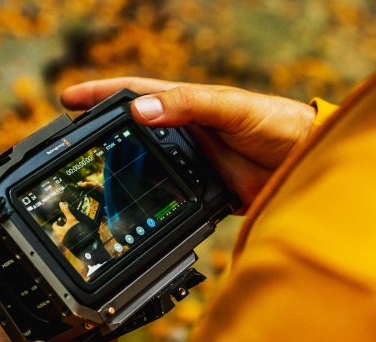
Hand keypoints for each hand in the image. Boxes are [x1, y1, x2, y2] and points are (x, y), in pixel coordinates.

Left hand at [51, 201, 79, 241]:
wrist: (83, 243)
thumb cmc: (75, 231)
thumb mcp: (71, 219)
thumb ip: (66, 212)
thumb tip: (61, 204)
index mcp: (59, 231)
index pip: (54, 225)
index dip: (57, 222)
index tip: (60, 219)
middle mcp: (60, 237)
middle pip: (58, 230)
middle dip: (62, 227)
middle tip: (67, 223)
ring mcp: (65, 242)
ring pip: (63, 235)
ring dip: (66, 232)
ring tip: (72, 228)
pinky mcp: (70, 245)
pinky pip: (68, 240)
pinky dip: (70, 236)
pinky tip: (75, 234)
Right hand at [61, 77, 316, 206]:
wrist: (305, 163)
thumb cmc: (276, 123)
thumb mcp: (231, 107)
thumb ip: (190, 105)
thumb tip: (141, 111)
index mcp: (187, 105)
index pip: (135, 96)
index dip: (101, 96)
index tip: (69, 99)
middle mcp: (185, 133)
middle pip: (133, 134)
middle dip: (102, 137)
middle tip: (72, 146)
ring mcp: (192, 163)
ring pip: (147, 168)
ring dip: (121, 174)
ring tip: (92, 182)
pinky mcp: (203, 192)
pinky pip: (169, 197)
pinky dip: (151, 204)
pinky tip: (135, 211)